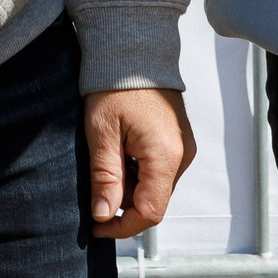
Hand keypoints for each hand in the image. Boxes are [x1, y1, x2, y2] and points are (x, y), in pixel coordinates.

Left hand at [83, 87, 194, 238]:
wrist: (133, 50)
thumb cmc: (116, 85)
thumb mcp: (102, 133)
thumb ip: (105, 178)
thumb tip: (104, 215)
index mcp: (166, 156)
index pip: (149, 212)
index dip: (121, 226)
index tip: (97, 226)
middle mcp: (182, 155)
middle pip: (152, 201)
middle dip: (122, 202)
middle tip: (95, 185)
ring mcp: (182, 148)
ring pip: (154, 187)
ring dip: (128, 186)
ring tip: (106, 159)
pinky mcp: (177, 141)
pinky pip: (158, 170)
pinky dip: (136, 171)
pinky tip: (118, 151)